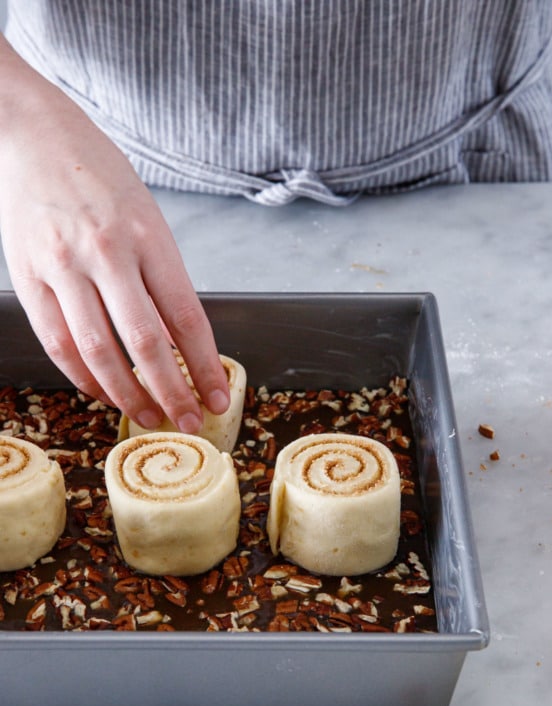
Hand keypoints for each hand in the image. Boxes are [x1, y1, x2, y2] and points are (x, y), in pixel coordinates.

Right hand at [0, 36, 229, 431]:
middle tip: (188, 423)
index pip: (187, 318)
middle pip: (146, 344)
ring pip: (98, 352)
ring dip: (127, 395)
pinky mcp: (28, 276)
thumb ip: (161, 278)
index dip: (205, 367)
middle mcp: (107, 252)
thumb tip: (176, 343)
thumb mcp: (147, 217)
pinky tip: (104, 392)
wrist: (33, 132)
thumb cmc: (100, 176)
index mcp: (149, 236)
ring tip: (147, 416)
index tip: (219, 398)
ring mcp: (62, 265)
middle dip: (173, 393)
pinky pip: (57, 342)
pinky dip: (83, 376)